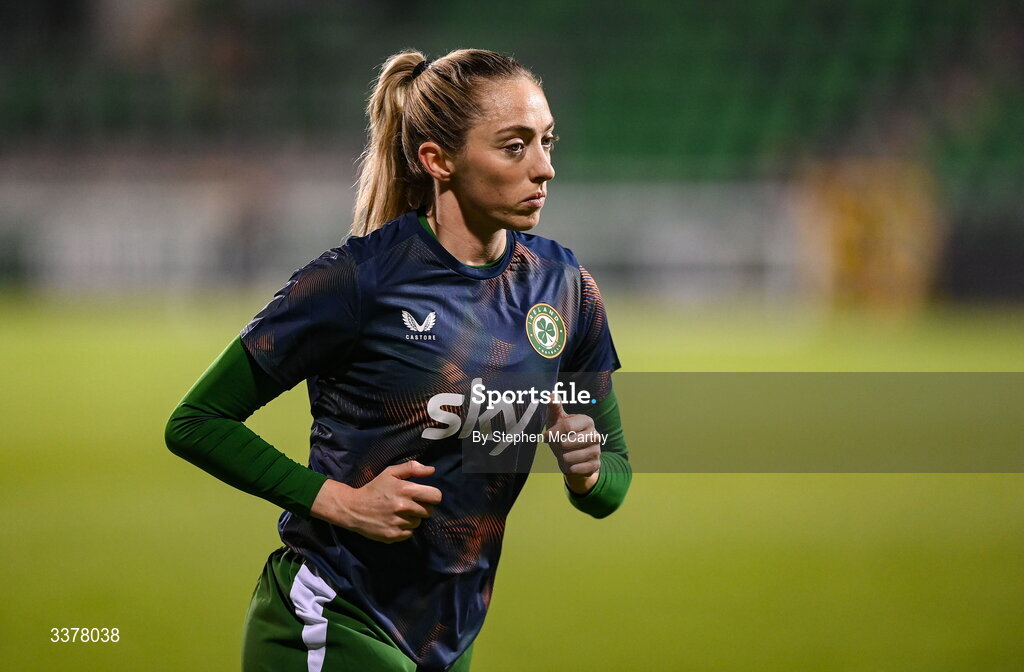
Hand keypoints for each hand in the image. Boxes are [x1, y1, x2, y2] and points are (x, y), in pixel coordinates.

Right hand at [310, 461, 442, 542]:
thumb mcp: (390, 473)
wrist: (353, 509)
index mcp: (405, 489)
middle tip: (409, 504)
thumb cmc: (374, 488)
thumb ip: (412, 468)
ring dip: (412, 518)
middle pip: (429, 511)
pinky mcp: (393, 536)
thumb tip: (432, 470)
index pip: (436, 496)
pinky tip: (394, 522)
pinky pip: (409, 533)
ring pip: (418, 522)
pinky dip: (404, 529)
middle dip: (422, 507)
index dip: (432, 496)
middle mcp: (403, 507)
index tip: (425, 496)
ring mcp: (398, 523)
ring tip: (399, 513)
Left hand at [546, 401, 600, 494]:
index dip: (552, 433)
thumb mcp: (556, 419)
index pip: (566, 426)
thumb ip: (554, 407)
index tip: (546, 437)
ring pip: (570, 457)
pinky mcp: (596, 465)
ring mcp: (597, 450)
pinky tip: (571, 463)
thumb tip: (551, 395)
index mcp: (587, 421)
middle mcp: (595, 435)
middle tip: (559, 445)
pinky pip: (577, 469)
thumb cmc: (562, 434)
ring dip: (562, 457)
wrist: (572, 455)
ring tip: (565, 453)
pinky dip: (570, 467)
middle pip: (566, 443)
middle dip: (557, 446)